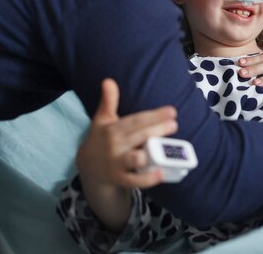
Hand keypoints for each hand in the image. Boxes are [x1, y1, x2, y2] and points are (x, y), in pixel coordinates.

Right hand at [76, 79, 177, 231]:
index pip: (135, 121)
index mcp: (113, 129)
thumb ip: (108, 101)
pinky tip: (161, 173)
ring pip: (134, 159)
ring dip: (147, 156)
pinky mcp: (120, 179)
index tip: (171, 111)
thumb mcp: (102, 119)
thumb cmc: (101, 139)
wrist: (88, 166)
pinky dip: (147, 179)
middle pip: (139, 136)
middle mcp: (115, 146)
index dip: (153, 115)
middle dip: (157, 130)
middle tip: (174, 124)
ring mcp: (117, 163)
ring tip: (163, 151)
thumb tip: (108, 80)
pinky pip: (134, 181)